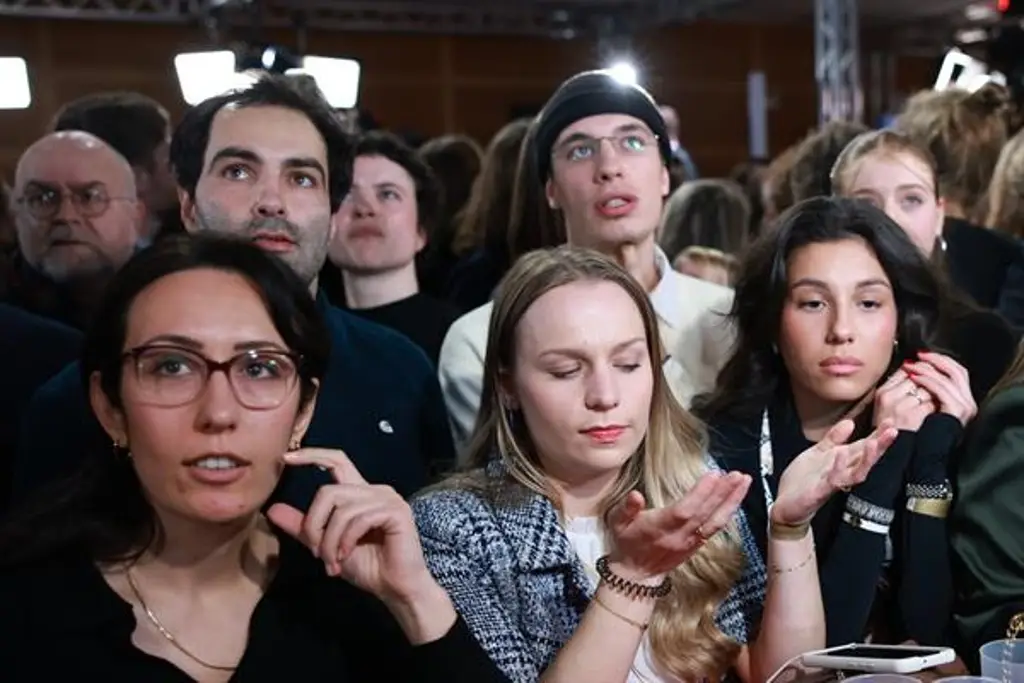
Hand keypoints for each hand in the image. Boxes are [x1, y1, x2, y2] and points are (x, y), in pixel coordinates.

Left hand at [266, 448, 434, 604]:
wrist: (394, 588)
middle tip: (315, 553)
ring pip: (341, 508)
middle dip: (314, 524)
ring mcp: (387, 498)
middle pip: (328, 490)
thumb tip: (272, 509)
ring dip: (329, 540)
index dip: (312, 455)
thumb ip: (304, 527)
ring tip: (332, 562)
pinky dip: (346, 541)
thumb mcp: (326, 545)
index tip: (286, 458)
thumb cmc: (367, 566)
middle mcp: (375, 490)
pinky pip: (359, 519)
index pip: (337, 461)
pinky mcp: (396, 512)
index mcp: (360, 493)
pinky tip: (346, 556)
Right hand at [607, 471, 750, 579]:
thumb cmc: (627, 542)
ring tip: (744, 482)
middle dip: (723, 492)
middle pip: (705, 513)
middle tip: (737, 474)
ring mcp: (691, 541)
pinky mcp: (698, 544)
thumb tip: (635, 495)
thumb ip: (627, 508)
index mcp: (659, 527)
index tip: (714, 475)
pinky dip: (728, 511)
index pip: (684, 510)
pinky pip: (716, 527)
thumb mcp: (618, 522)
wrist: (636, 573)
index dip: (701, 493)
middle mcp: (679, 535)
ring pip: (715, 521)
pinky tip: (736, 497)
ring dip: (732, 500)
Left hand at [772, 419, 897, 525]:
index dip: (878, 435)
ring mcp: (833, 483)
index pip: (865, 447)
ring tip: (874, 443)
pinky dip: (838, 469)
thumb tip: (850, 422)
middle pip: (867, 459)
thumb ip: (834, 438)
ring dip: (866, 459)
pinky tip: (840, 455)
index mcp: (843, 461)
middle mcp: (843, 473)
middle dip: (880, 446)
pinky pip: (832, 481)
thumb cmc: (804, 480)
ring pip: (856, 473)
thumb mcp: (819, 452)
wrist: (786, 504)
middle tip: (893, 431)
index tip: (891, 421)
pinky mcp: (819, 492)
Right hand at [873, 367, 936, 431]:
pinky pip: (932, 404)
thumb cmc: (893, 432)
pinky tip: (934, 415)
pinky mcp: (912, 416)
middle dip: (930, 383)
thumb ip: (899, 388)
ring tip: (934, 404)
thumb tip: (916, 369)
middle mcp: (888, 396)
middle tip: (936, 392)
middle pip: (918, 377)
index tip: (928, 379)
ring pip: (927, 389)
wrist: (891, 455)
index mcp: (882, 392)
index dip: (921, 372)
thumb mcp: (887, 407)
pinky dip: (937, 409)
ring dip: (935, 396)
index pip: (906, 370)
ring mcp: (899, 406)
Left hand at [904, 351, 976, 425]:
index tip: (923, 355)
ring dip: (926, 369)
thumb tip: (917, 368)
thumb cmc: (919, 432)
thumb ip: (929, 390)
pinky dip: (926, 380)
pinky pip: (940, 389)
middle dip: (936, 360)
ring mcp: (964, 407)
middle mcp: (968, 402)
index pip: (957, 372)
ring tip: (910, 365)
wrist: (923, 455)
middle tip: (918, 355)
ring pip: (947, 378)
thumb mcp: (927, 407)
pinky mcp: (956, 411)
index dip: (940, 361)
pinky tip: (913, 377)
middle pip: (957, 370)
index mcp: (963, 400)